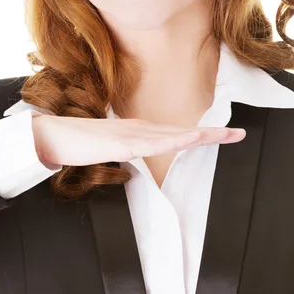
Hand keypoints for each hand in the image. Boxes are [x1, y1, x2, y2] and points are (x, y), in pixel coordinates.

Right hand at [32, 112, 245, 166]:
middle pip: (183, 131)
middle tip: (240, 134)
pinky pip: (153, 142)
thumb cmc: (80, 146)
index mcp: (141, 133)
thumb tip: (139, 164)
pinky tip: (191, 139)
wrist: (54, 137)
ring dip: (201, 135)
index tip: (224, 137)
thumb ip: (129, 156)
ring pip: (174, 134)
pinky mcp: (122, 141)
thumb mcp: (112, 152)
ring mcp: (133, 134)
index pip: (177, 134)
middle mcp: (141, 129)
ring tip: (226, 135)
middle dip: (212, 134)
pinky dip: (175, 140)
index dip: (202, 136)